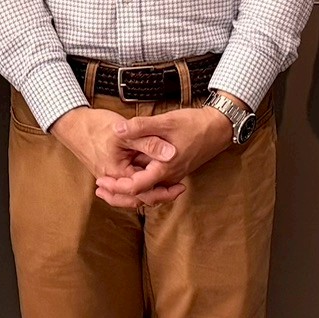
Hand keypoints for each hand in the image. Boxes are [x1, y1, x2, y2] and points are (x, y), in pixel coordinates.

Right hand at [51, 107, 176, 208]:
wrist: (73, 124)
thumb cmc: (96, 126)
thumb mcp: (126, 133)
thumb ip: (149, 143)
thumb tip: (172, 153)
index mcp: (117, 174)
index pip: (144, 192)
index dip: (164, 192)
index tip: (180, 186)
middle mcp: (113, 180)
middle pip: (138, 198)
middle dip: (159, 196)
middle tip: (178, 190)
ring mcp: (110, 177)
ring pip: (132, 193)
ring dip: (150, 192)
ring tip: (168, 187)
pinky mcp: (110, 171)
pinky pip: (127, 185)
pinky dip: (140, 185)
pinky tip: (151, 178)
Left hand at [96, 103, 237, 207]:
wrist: (219, 127)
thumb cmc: (194, 124)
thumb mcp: (165, 122)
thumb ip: (141, 126)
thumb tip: (117, 129)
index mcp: (165, 168)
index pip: (136, 187)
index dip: (116, 187)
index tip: (101, 182)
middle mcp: (169, 177)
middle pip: (140, 195)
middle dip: (119, 194)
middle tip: (99, 188)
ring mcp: (173, 175)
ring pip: (148, 191)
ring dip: (128, 189)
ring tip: (109, 184)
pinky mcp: (175, 170)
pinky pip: (155, 183)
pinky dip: (140, 183)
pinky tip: (129, 174)